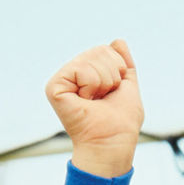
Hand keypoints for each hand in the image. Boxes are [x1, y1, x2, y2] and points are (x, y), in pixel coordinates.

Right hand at [45, 40, 142, 170]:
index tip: (113, 93)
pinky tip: (85, 101)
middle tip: (105, 98)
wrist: (112, 143)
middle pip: (100, 50)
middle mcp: (73, 75)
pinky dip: (91, 85)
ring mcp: (63, 80)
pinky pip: (81, 68)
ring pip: (92, 57)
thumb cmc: (122, 123)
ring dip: (104, 82)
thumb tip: (118, 41)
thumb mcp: (129, 88)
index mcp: (89, 75)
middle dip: (112, 75)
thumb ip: (125, 65)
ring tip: (96, 102)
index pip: (107, 50)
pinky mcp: (54, 87)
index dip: (119, 70)